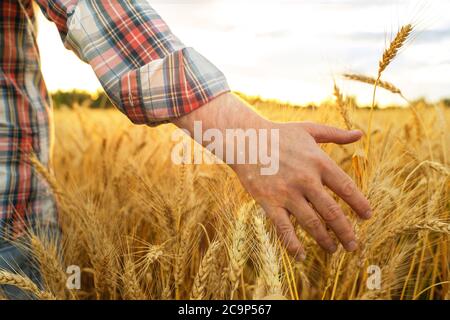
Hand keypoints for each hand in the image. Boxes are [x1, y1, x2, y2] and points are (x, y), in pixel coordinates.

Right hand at [172, 93, 371, 259]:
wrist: (244, 139)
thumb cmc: (279, 133)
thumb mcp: (309, 129)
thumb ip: (336, 134)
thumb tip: (360, 134)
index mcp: (318, 162)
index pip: (346, 188)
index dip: (360, 204)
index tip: (367, 216)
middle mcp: (306, 179)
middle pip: (332, 212)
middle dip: (346, 232)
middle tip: (353, 245)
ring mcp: (286, 192)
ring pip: (311, 223)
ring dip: (325, 240)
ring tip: (333, 250)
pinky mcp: (269, 202)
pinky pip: (283, 228)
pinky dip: (293, 245)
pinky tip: (301, 256)